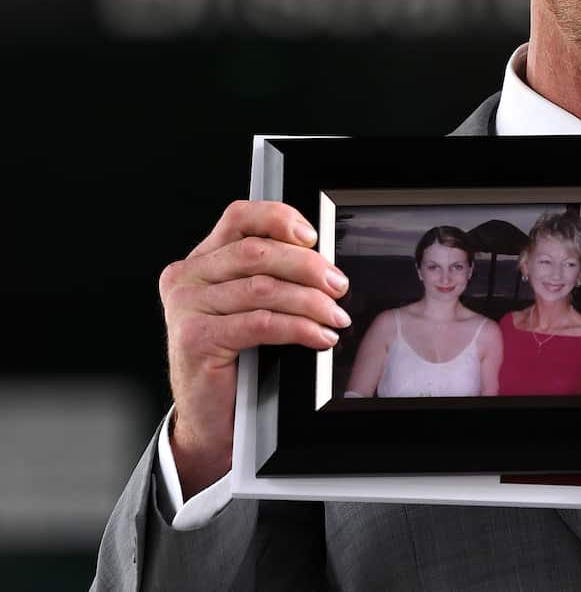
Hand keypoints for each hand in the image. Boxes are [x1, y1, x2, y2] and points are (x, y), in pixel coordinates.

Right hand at [158, 200, 350, 496]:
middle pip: (258, 251)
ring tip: (336, 316)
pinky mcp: (196, 338)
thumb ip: (270, 276)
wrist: (211, 417)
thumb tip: (322, 262)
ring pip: (263, 288)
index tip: (313, 237)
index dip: (280, 218)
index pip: (240, 217)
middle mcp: (188, 277)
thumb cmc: (236, 360)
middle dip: (308, 266)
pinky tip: (319, 336)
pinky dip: (298, 328)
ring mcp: (187, 307)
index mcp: (201, 260)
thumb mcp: (250, 307)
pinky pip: (261, 323)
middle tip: (338, 285)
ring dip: (310, 301)